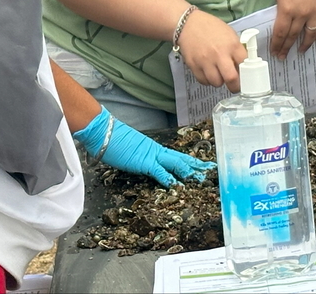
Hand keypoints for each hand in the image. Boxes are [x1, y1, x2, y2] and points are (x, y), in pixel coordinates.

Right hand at [74, 108, 214, 187]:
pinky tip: (177, 185)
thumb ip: (140, 158)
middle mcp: (157, 151)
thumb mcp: (131, 152)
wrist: (104, 132)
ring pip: (176, 163)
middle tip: (212, 170)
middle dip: (197, 165)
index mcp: (155, 150)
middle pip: (182, 159)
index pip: (177, 157)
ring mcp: (151, 156)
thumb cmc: (114, 142)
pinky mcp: (143, 161)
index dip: (191, 161)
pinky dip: (168, 178)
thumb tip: (142, 163)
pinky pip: (159, 171)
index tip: (203, 166)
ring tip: (202, 178)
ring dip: (190, 171)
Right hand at [177, 9, 248, 91]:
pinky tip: (208, 72)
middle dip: (235, 85)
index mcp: (232, 45)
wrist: (188, 24)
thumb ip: (236, 50)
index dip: (246, 73)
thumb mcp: (230, 34)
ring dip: (219, 81)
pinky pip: (203, 81)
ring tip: (218, 74)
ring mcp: (205, 61)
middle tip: (234, 85)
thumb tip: (243, 65)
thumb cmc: (211, 27)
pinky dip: (207, 80)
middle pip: (231, 78)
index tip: (245, 77)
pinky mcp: (194, 65)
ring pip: (216, 83)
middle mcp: (219, 54)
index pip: (245, 65)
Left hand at [270, 0, 315, 58]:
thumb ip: (280, 6)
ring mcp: (315, 11)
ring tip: (300, 51)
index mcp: (286, 9)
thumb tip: (281, 18)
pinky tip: (315, 40)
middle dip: (287, 47)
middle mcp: (301, 14)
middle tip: (283, 56)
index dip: (277, 44)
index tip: (274, 52)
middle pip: (293, 36)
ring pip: (310, 34)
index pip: (280, 33)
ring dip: (304, 45)